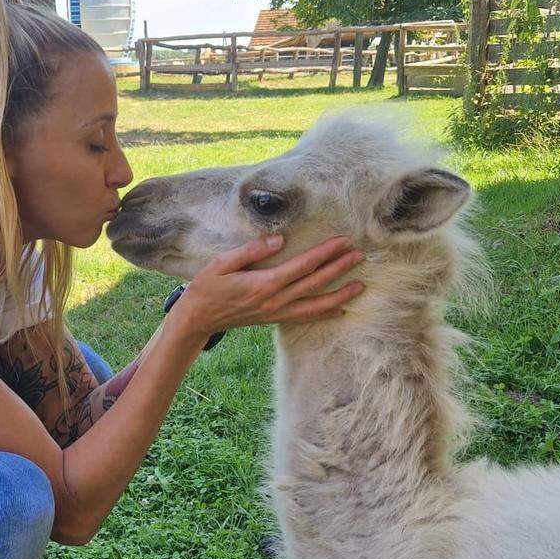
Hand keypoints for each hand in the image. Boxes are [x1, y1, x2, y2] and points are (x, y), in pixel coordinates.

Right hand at [168, 235, 365, 337]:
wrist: (198, 318)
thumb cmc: (207, 287)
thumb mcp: (222, 263)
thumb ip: (251, 250)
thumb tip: (279, 239)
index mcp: (264, 283)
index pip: (302, 266)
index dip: (325, 254)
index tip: (343, 242)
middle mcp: (275, 300)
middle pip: (315, 283)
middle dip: (339, 269)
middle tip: (360, 255)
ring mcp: (276, 312)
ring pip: (315, 305)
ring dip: (340, 295)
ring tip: (361, 286)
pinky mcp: (274, 319)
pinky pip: (305, 317)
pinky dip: (324, 313)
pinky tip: (339, 309)